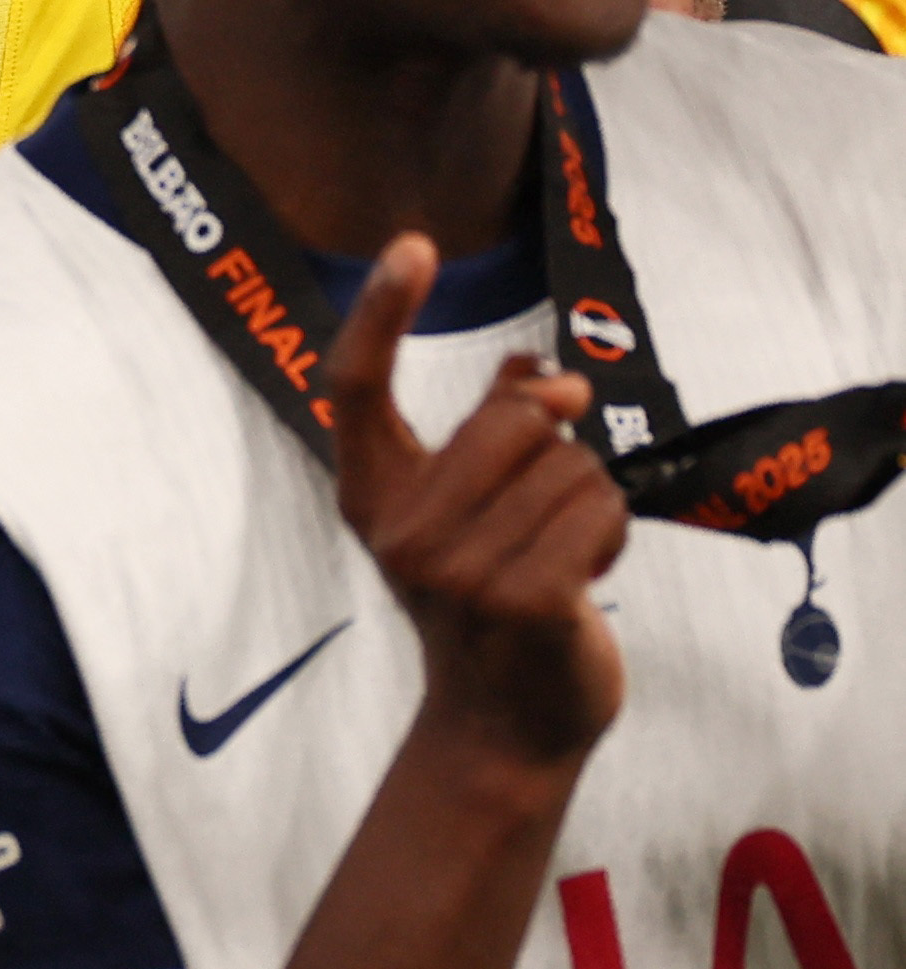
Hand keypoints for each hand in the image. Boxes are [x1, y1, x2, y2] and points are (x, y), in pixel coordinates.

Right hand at [328, 236, 626, 778]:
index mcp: (374, 497)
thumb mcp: (472, 515)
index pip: (357, 389)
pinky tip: (584, 576)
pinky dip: (611, 534)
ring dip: (590, 501)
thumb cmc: (492, 606)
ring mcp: (456, 569)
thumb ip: (491, 435)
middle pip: (510, 418)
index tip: (413, 245)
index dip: (382, 313)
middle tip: (554, 484)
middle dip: (555, 439)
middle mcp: (401, 529)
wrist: (504, 723)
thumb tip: (532, 368)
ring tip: (562, 552)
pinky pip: (598, 510)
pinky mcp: (521, 597)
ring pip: (570, 466)